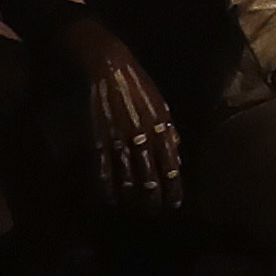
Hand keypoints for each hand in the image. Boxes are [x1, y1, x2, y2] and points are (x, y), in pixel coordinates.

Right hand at [71, 18, 183, 211]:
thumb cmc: (136, 82)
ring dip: (132, 196)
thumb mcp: (160, 101)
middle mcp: (143, 133)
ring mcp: (120, 136)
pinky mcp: (99, 136)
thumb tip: (177, 151)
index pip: (171, 163)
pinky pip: (104, 167)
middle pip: (151, 174)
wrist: (108, 63)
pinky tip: (110, 198)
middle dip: (154, 196)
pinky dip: (107, 185)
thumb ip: (168, 127)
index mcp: (161, 124)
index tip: (175, 202)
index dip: (173, 185)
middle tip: (156, 212)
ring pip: (128, 174)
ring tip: (135, 210)